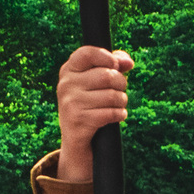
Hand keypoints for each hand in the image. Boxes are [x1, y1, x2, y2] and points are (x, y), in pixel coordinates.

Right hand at [54, 45, 132, 184]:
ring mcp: (70, 103)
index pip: (87, 53)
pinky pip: (111, 113)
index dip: (107, 57)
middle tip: (120, 91)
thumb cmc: (90, 104)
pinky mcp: (79, 120)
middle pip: (107, 75)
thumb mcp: (96, 82)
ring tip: (118, 105)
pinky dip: (120, 115)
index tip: (115, 66)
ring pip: (112, 95)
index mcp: (68, 70)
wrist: (76, 139)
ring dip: (122, 101)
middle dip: (121, 84)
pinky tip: (117, 116)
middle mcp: (66, 85)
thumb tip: (128, 62)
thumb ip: (113, 64)